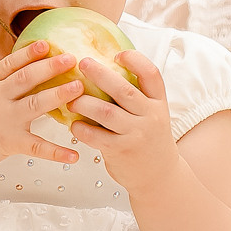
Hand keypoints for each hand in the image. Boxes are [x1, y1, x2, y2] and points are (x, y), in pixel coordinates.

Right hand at [0, 44, 92, 175]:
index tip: (46, 43)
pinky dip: (56, 152)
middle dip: (49, 67)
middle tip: (72, 58)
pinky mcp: (8, 142)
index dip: (28, 53)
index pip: (10, 64)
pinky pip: (35, 146)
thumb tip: (28, 73)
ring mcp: (3, 120)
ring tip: (78, 88)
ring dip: (57, 95)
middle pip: (25, 78)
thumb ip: (2, 85)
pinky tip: (74, 155)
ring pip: (33, 104)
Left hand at [67, 52, 182, 191]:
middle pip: (124, 90)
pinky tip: (73, 125)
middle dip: (100, 73)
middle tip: (81, 62)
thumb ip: (136, 97)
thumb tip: (103, 67)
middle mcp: (150, 116)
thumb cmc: (148, 138)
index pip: (151, 74)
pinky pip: (96, 136)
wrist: (160, 176)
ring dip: (83, 102)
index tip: (116, 54)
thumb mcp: (151, 114)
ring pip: (106, 112)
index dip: (135, 60)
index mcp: (158, 102)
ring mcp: (137, 134)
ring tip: (70, 99)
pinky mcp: (121, 151)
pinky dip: (80, 128)